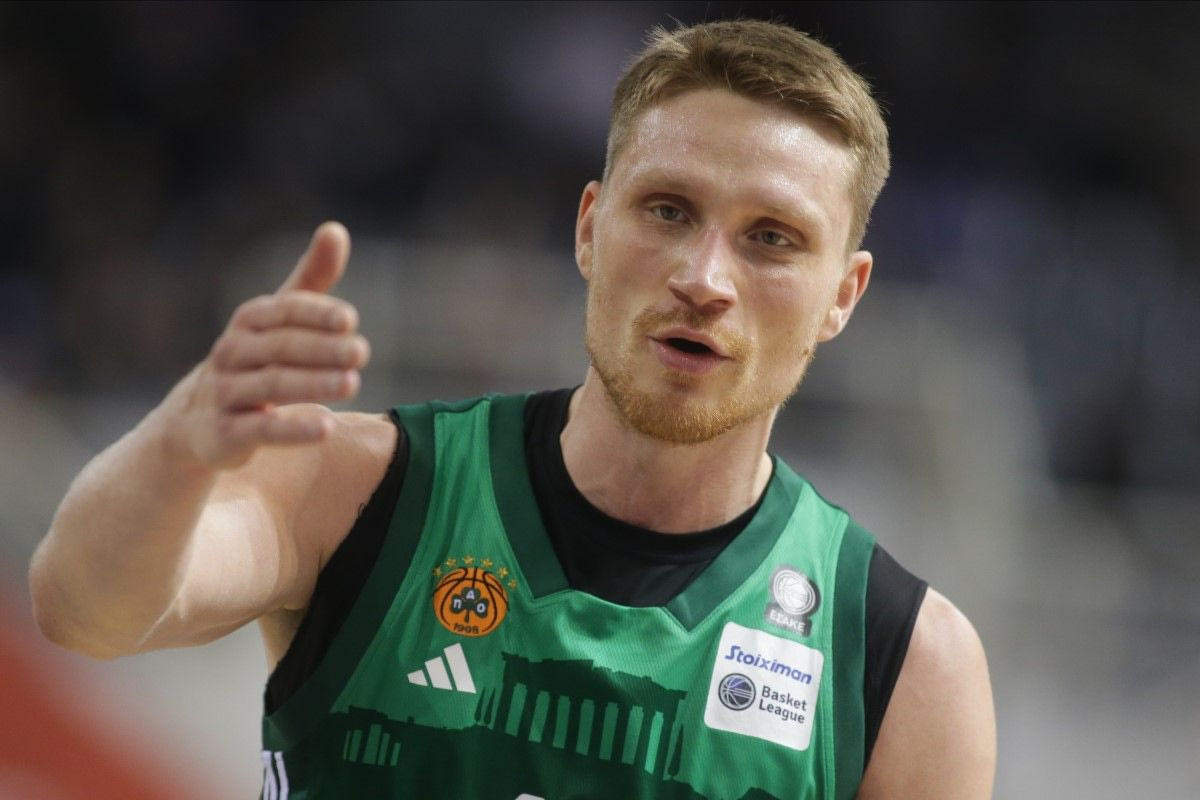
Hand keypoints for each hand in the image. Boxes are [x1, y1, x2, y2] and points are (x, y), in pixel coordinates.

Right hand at [167, 222, 369, 468]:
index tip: (350, 320)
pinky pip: (261, 430)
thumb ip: (311, 279)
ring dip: (314, 383)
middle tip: (362, 352)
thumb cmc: (255, 359)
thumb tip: (336, 228)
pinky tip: (326, 427)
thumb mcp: (279, 319)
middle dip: (322, 349)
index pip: (284, 310)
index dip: (316, 313)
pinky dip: (293, 429)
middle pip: (282, 347)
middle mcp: (233, 352)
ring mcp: (226, 393)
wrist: (196, 421)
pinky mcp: (226, 434)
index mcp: (250, 321)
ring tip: (353, 383)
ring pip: (273, 385)